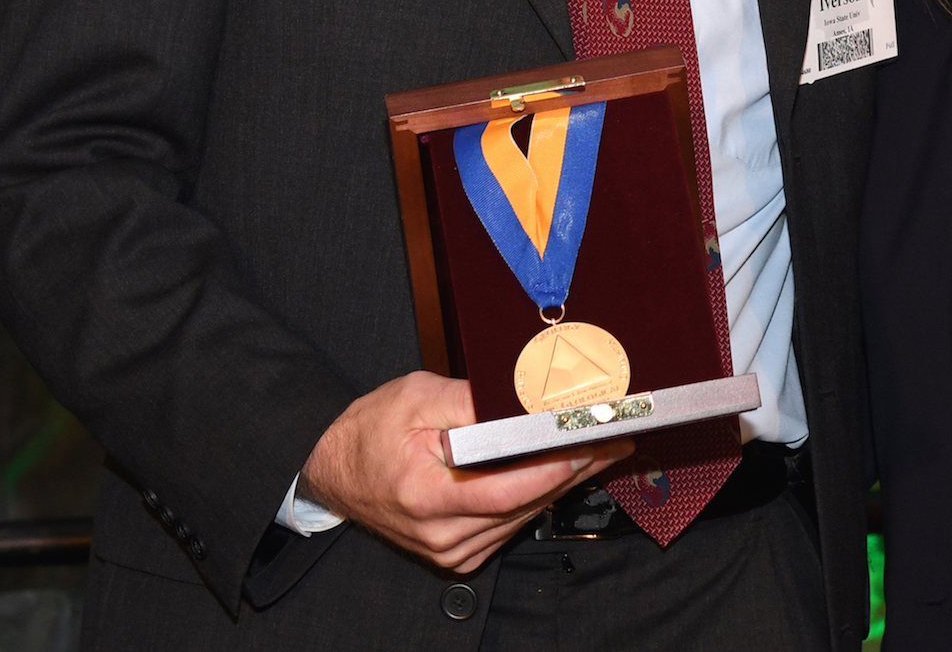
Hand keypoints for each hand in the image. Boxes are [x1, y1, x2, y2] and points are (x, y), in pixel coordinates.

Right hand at [299, 371, 631, 571]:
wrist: (335, 471)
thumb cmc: (371, 431)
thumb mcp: (416, 396)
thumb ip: (470, 400)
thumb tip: (524, 400)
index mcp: (424, 495)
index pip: (505, 490)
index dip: (554, 469)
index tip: (590, 445)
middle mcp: (438, 533)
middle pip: (523, 505)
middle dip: (575, 470)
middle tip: (616, 441)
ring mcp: (448, 550)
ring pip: (522, 518)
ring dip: (563, 485)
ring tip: (601, 452)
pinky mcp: (456, 556)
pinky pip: (509, 526)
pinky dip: (536, 498)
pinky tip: (562, 473)